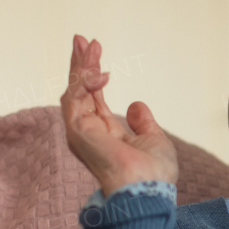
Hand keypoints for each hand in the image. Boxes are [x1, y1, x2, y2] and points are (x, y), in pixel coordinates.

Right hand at [60, 34, 178, 195]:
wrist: (147, 189)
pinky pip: (74, 100)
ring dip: (81, 67)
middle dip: (80, 64)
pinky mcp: (77, 132)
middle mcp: (89, 132)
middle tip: (82, 39)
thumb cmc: (153, 173)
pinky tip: (98, 72)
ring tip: (89, 45)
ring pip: (74, 92)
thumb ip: (142, 122)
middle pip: (80, 91)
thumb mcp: (153, 139)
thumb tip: (137, 105)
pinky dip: (84, 82)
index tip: (95, 51)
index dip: (93, 75)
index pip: (93, 98)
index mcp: (105, 134)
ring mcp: (81, 133)